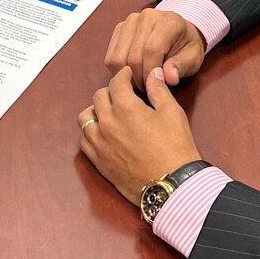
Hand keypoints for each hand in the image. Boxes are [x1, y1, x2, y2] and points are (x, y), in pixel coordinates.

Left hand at [78, 67, 201, 205]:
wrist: (172, 184)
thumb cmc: (175, 148)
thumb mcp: (173, 113)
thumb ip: (159, 90)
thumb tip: (153, 74)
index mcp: (125, 107)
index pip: (116, 82)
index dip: (123, 75)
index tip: (127, 75)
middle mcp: (107, 122)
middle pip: (99, 97)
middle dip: (111, 91)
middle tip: (121, 94)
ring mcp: (99, 143)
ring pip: (85, 117)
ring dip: (96, 110)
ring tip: (109, 112)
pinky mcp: (98, 160)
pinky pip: (84, 140)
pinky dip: (90, 132)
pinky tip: (102, 133)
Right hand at [104, 9, 205, 90]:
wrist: (179, 32)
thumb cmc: (186, 46)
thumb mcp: (193, 58)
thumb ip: (181, 67)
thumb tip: (169, 78)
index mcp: (168, 22)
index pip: (151, 50)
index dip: (150, 73)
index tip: (154, 87)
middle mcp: (146, 17)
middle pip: (132, 56)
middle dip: (139, 79)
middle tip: (147, 90)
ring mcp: (130, 21)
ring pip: (117, 57)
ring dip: (126, 77)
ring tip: (140, 83)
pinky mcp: (119, 28)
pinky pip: (110, 56)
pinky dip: (118, 71)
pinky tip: (131, 75)